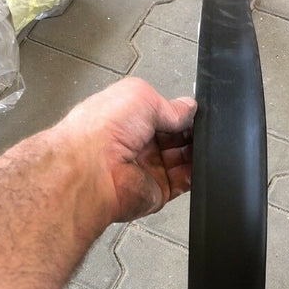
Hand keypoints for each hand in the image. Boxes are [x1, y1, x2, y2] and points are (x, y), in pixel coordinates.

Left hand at [59, 77, 196, 222]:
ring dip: (194, 153)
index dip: (181, 114)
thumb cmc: (101, 130)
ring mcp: (148, 169)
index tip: (193, 114)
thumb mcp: (140, 96)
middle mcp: (137, 145)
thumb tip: (189, 108)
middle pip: (176, 139)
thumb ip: (170, 104)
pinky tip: (196, 165)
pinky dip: (194, 175)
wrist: (91, 170)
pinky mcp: (157, 191)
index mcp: (129, 119)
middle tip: (197, 131)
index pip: (164, 116)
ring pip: (183, 161)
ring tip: (197, 147)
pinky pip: (184, 183)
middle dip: (190, 134)